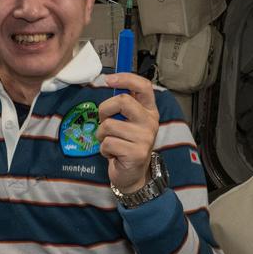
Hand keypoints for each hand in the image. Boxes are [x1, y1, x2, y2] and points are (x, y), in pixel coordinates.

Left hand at [94, 71, 159, 194]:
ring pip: (109, 125)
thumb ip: (122, 105)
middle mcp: (150, 122)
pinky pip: (108, 143)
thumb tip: (109, 82)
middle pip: (123, 101)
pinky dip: (104, 149)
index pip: (143, 86)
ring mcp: (145, 138)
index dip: (126, 79)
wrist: (132, 174)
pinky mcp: (136, 153)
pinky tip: (113, 154)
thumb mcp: (128, 122)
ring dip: (101, 135)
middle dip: (104, 109)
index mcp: (149, 111)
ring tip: (110, 142)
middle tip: (103, 120)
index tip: (109, 80)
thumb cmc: (126, 145)